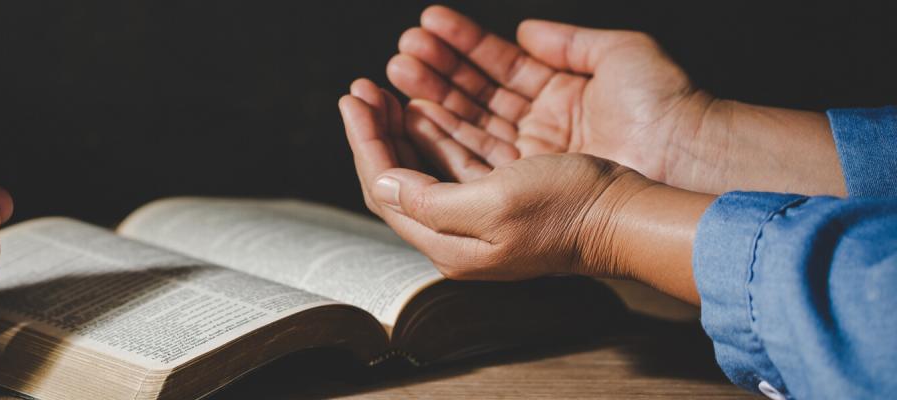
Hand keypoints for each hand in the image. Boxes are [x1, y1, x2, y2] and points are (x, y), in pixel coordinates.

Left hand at [340, 80, 708, 302]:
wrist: (630, 218)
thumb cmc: (570, 211)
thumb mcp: (496, 204)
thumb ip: (431, 200)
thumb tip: (382, 183)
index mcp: (449, 242)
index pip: (385, 188)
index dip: (365, 141)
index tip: (354, 99)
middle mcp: (458, 232)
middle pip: (397, 176)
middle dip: (376, 128)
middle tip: (364, 87)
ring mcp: (480, 213)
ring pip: (423, 162)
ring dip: (401, 122)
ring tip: (389, 85)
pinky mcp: (502, 194)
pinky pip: (453, 157)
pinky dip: (434, 128)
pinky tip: (425, 105)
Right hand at [386, 5, 843, 194]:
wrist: (690, 156)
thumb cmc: (667, 107)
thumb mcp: (618, 54)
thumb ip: (566, 41)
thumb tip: (524, 30)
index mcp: (561, 95)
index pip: (497, 67)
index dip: (460, 47)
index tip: (426, 28)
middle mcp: (541, 128)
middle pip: (473, 97)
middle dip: (432, 74)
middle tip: (398, 57)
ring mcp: (532, 158)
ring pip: (466, 125)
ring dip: (428, 99)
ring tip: (396, 74)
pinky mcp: (527, 185)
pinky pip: (474, 158)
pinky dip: (442, 135)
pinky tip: (414, 113)